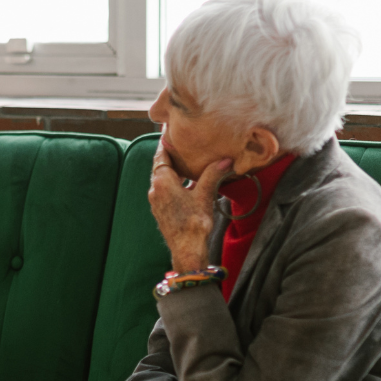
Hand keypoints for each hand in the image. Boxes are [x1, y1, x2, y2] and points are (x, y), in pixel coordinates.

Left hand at [147, 148, 233, 272]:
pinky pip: (165, 190)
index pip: (161, 155)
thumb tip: (225, 160)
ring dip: (172, 170)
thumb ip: (213, 174)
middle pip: (160, 166)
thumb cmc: (194, 224)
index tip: (169, 131)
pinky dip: (173, 182)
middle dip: (170, 155)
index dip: (165, 142)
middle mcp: (155, 190)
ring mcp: (157, 202)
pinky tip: (186, 184)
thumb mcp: (205, 195)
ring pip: (163, 179)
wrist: (187, 250)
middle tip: (180, 143)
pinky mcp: (162, 211)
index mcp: (162, 182)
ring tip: (185, 161)